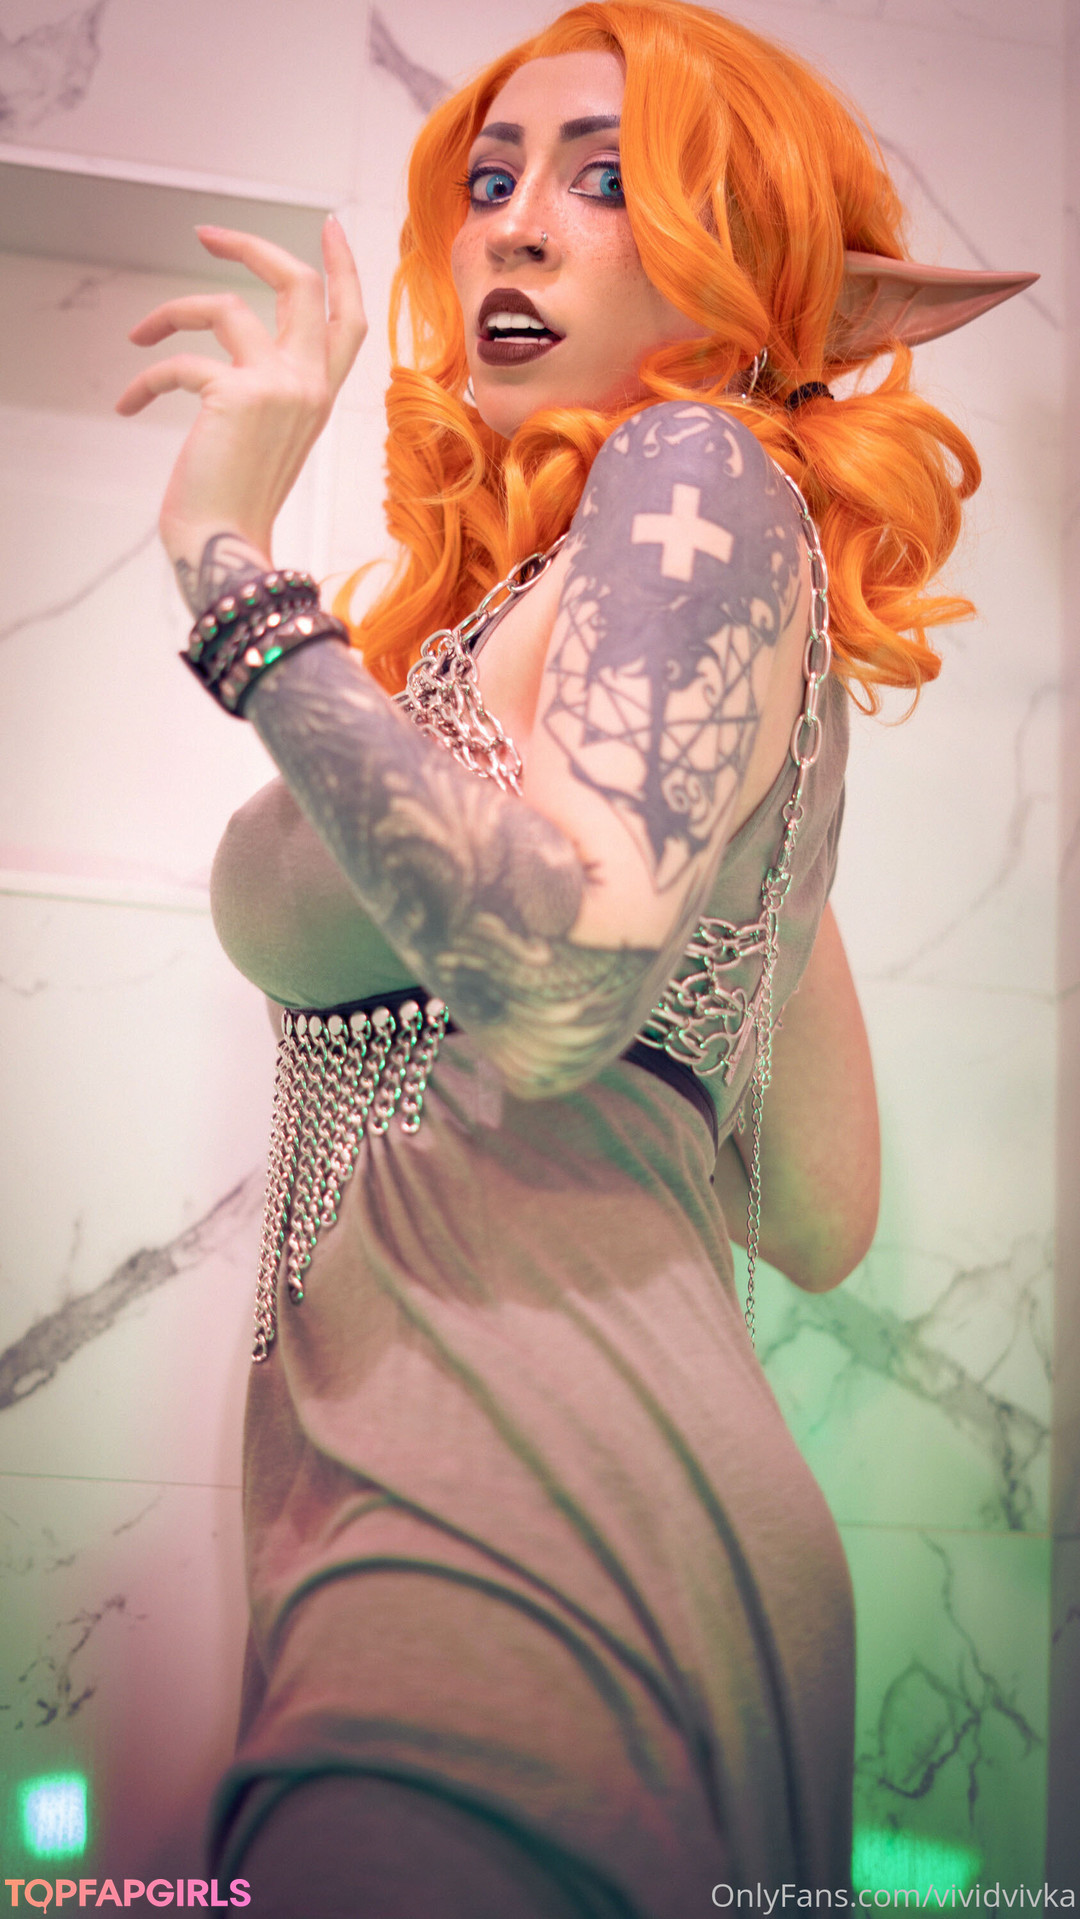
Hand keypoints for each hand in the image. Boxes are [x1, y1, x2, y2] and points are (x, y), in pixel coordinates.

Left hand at [115, 218, 365, 593]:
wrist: (226, 546)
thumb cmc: (237, 504)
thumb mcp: (267, 438)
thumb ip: (267, 391)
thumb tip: (231, 360)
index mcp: (322, 396)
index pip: (350, 319)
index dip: (343, 267)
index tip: (328, 227)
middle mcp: (312, 385)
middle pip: (300, 284)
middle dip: (252, 246)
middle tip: (207, 233)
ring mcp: (281, 386)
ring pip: (226, 306)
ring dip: (172, 312)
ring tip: (141, 334)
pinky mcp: (238, 394)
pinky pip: (180, 363)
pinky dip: (146, 379)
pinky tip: (128, 404)